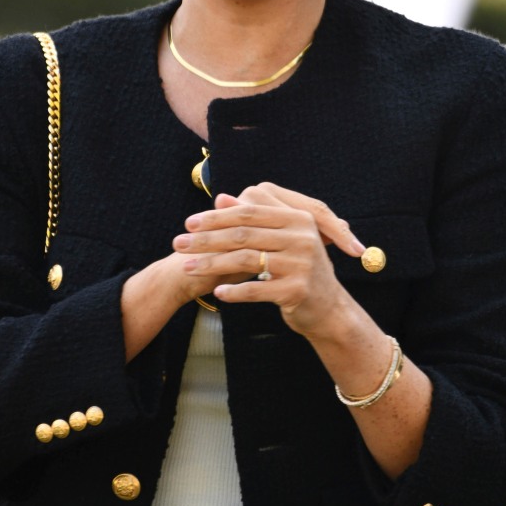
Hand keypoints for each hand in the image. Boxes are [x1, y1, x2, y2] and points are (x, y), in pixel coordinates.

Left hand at [172, 182, 364, 337]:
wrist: (328, 308)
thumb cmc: (297, 268)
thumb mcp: (280, 239)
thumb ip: (253, 218)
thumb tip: (220, 197)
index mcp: (298, 218)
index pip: (249, 212)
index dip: (216, 217)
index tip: (189, 223)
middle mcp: (302, 236)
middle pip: (243, 234)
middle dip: (206, 239)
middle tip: (178, 244)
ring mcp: (301, 264)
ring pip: (245, 260)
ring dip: (211, 264)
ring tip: (188, 268)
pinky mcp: (297, 290)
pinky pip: (256, 289)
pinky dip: (234, 291)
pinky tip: (217, 293)